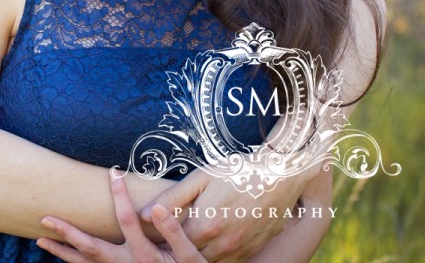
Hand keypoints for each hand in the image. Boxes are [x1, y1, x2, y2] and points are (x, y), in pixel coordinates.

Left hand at [36, 174, 205, 262]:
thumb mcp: (189, 255)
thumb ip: (173, 231)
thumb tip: (154, 207)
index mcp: (143, 255)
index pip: (126, 219)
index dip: (120, 194)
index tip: (112, 172)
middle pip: (90, 247)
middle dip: (67, 232)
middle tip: (45, 219)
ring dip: (62, 252)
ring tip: (41, 241)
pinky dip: (74, 262)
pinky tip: (63, 254)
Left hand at [146, 168, 310, 261]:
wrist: (279, 176)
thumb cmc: (237, 171)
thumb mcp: (201, 177)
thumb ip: (172, 197)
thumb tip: (145, 213)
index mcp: (205, 225)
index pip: (173, 244)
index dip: (162, 241)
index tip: (153, 236)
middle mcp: (222, 243)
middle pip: (190, 257)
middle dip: (177, 251)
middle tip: (167, 241)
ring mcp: (239, 250)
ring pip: (209, 262)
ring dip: (197, 256)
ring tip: (187, 243)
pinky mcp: (253, 251)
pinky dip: (217, 257)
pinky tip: (210, 243)